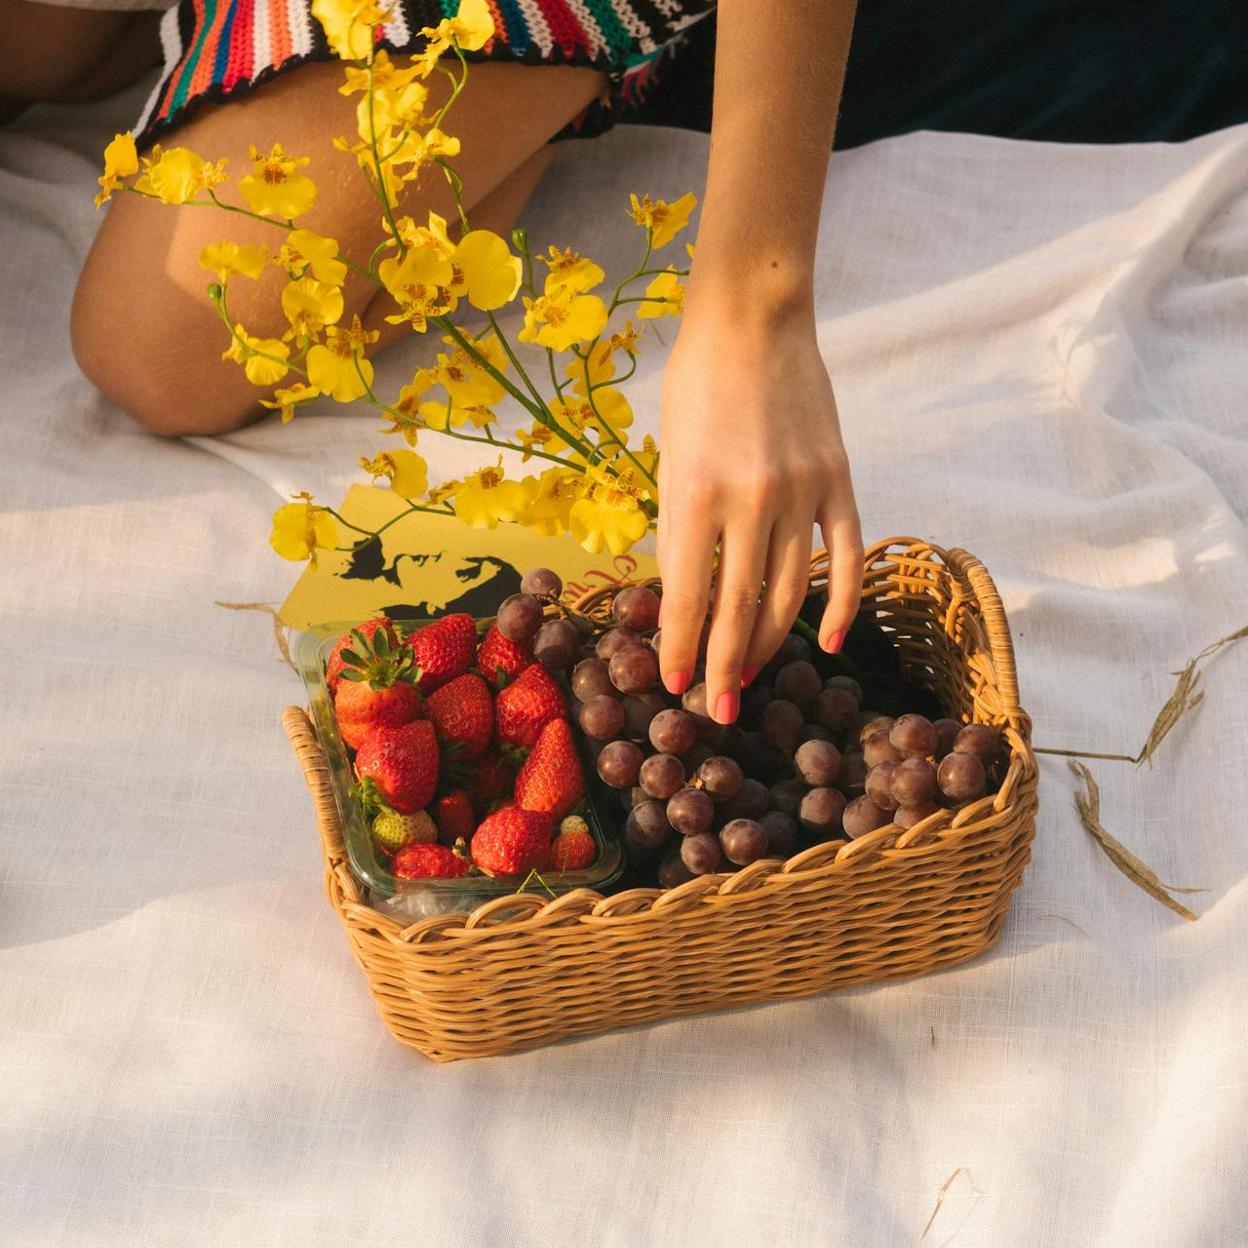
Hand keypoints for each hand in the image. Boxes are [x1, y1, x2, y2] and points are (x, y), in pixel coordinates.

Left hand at [656, 306, 862, 723]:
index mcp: (695, 492)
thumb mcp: (671, 458)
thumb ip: (680, 529)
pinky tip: (826, 642)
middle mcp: (751, 498)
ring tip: (754, 676)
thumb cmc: (695, 386)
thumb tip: (683, 598)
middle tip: (718, 707)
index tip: (678, 686)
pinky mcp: (839, 479)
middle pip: (740, 608)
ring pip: (791, 592)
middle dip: (726, 666)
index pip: (689, 596)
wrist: (754, 318)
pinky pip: (845, 557)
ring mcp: (802, 490)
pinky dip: (840, 604)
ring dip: (770, 643)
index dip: (683, 648)